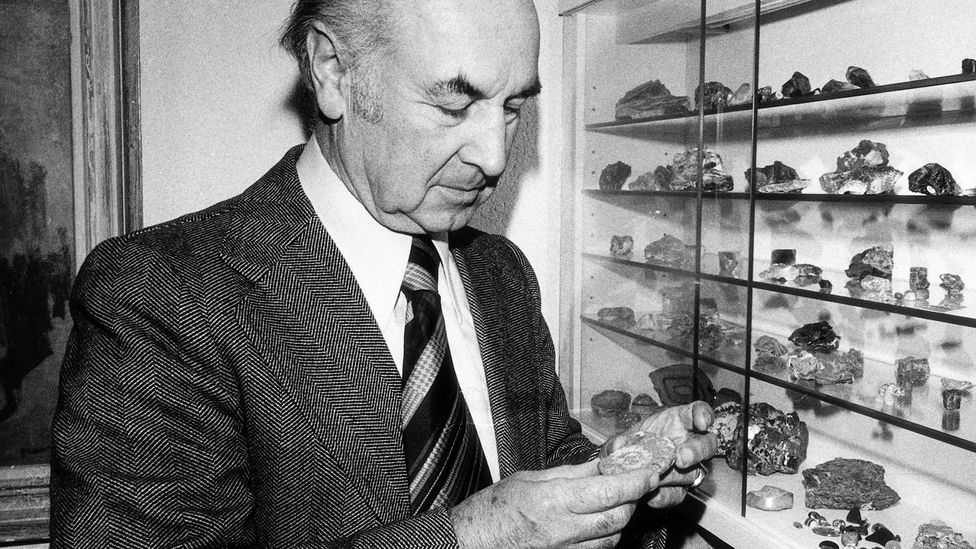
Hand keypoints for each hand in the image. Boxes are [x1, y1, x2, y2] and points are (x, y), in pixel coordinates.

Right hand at [450, 460, 659, 548]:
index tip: (649, 471)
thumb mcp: (530, 479)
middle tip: (639, 481)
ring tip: (620, 497)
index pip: (608, 492)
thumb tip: (603, 465)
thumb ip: (571, 474)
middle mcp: (562, 529)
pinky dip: (608, 532)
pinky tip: (602, 518)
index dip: (635, 482)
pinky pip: (598, 548)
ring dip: (623, 516)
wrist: (473, 541)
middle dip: (634, 499)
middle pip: (617, 517)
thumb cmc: (494, 507)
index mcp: (552, 501)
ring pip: (612, 536)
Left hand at [603, 401, 718, 507]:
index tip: (701, 422)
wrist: (624, 473)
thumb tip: (619, 445)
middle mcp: (689, 444)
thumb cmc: (629, 448)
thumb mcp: (621, 439)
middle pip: (707, 444)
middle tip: (681, 458)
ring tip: (657, 475)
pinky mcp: (678, 490)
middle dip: (696, 451)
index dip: (703, 415)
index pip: (698, 412)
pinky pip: (678, 495)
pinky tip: (653, 493)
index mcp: (678, 423)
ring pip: (693, 473)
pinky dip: (664, 495)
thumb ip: (618, 441)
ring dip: (674, 476)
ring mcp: (687, 469)